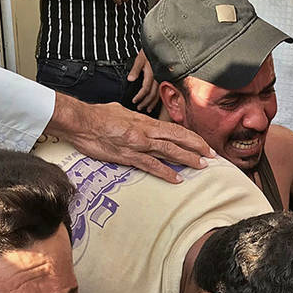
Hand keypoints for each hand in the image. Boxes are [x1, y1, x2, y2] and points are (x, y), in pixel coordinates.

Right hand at [52, 95, 212, 183]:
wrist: (81, 121)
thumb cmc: (98, 116)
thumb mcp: (121, 113)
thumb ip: (134, 119)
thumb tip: (140, 122)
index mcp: (145, 121)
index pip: (174, 129)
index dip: (191, 137)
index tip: (203, 144)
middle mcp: (145, 131)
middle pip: (178, 138)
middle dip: (197, 147)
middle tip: (212, 156)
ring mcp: (138, 144)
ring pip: (169, 151)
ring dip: (187, 159)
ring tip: (202, 166)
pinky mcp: (128, 155)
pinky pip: (151, 165)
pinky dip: (166, 172)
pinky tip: (177, 179)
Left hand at [127, 50, 159, 112]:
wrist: (160, 46)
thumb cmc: (149, 50)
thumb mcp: (140, 59)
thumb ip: (135, 70)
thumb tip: (130, 79)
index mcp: (151, 74)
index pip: (145, 89)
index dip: (140, 96)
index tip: (134, 101)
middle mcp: (158, 78)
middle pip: (153, 94)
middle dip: (146, 103)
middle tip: (139, 108)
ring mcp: (162, 79)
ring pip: (158, 94)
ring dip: (152, 103)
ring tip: (148, 109)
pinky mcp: (164, 78)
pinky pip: (161, 91)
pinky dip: (158, 98)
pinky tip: (155, 102)